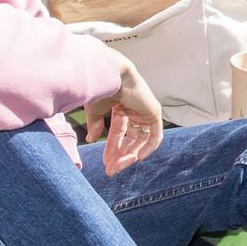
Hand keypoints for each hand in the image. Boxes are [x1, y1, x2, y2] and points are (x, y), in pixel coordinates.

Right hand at [84, 51, 163, 175]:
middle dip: (121, 155)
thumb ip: (96, 125)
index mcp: (121, 108)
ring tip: (118, 166)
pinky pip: (155, 136)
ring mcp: (145, 112)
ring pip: (140, 140)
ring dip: (129, 155)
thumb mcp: (95, 112)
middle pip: (130, 139)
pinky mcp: (154, 113)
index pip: (119, 134)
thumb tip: (91, 139)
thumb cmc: (101, 89)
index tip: (105, 164)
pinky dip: (148, 148)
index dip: (112, 149)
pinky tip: (135, 158)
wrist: (110, 76)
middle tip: (111, 170)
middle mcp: (134, 110)